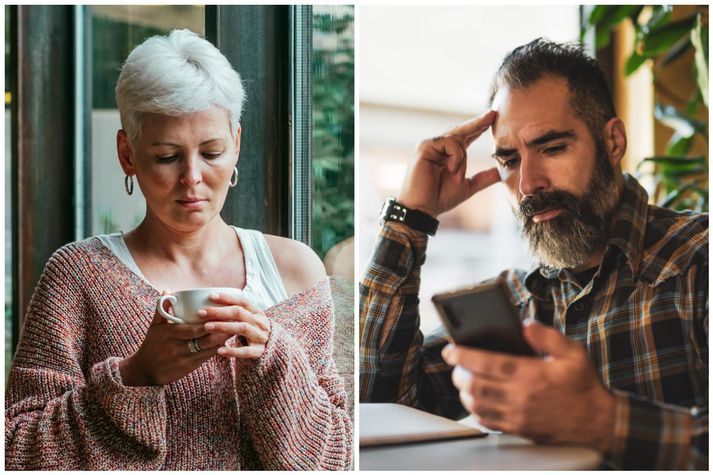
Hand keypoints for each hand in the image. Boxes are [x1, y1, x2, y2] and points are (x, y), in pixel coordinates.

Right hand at [119, 290, 231, 385]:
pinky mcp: (189, 368)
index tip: (222, 314)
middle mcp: (177, 348)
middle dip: (221, 331)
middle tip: (234, 321)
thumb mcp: (154, 326)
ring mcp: (184, 359)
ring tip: (234, 330)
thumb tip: (167, 290)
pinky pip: (206, 357)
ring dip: (222, 341)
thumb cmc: (151, 344)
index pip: (194, 329)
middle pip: (205, 340)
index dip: (210, 324)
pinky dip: (216, 349)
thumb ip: (161, 309)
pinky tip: (225, 342)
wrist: (145, 371)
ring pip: (208, 350)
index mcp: (170, 335)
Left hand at [199, 292, 270, 358]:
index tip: (210, 296)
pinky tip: (219, 350)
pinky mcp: (259, 351)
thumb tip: (211, 302)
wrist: (273, 350)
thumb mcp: (250, 319)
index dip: (227, 297)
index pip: (242, 301)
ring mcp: (261, 337)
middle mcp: (260, 322)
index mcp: (257, 312)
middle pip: (239, 313)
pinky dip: (232, 351)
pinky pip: (246, 351)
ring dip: (223, 326)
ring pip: (242, 328)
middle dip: (219, 312)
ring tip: (206, 327)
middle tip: (201, 313)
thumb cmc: (254, 332)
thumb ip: (237, 313)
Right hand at [397, 110, 500, 216]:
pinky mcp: (424, 146)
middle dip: (478, 123)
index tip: (493, 118)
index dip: (479, 127)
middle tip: (493, 114)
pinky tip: (451, 169)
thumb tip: (500, 173)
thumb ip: (483, 178)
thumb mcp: (467, 187)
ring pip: (458, 140)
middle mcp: (439, 147)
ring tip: (457, 177)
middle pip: (462, 130)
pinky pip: (449, 142)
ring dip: (463, 160)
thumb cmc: (439, 198)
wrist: (422, 208)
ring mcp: (431, 145)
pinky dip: (456, 156)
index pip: (466, 137)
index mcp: (448, 154)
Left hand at [442, 320, 614, 451]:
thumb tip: (526, 324)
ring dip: (464, 392)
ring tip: (464, 381)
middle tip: (455, 366)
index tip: (450, 350)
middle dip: (458, 373)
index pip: (486, 363)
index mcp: (530, 374)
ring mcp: (517, 415)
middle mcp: (520, 396)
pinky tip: (477, 400)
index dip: (462, 355)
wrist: (598, 421)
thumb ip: (548, 336)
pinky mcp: (518, 429)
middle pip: (474, 385)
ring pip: (476, 405)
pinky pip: (487, 421)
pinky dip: (476, 410)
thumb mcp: (573, 353)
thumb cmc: (583, 385)